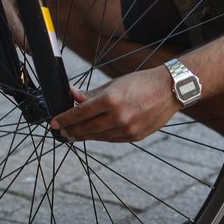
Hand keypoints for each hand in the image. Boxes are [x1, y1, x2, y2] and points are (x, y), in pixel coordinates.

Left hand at [50, 69, 179, 141]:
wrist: (169, 90)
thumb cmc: (140, 83)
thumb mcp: (113, 84)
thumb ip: (91, 94)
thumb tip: (72, 96)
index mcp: (110, 100)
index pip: (80, 113)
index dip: (64, 119)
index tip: (54, 123)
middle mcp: (118, 117)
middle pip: (86, 128)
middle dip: (70, 131)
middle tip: (61, 131)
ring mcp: (127, 129)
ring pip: (98, 137)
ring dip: (83, 136)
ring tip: (73, 134)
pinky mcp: (135, 137)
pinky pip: (111, 139)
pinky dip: (100, 137)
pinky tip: (92, 134)